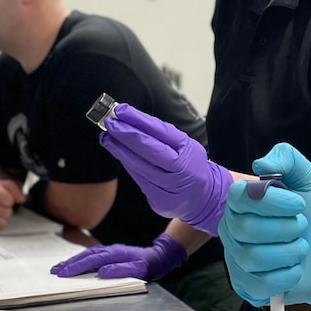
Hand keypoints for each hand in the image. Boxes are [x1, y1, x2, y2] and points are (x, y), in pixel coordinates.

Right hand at [50, 233, 186, 281]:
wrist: (159, 256)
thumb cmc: (149, 265)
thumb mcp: (139, 270)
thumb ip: (121, 270)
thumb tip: (102, 272)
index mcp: (115, 254)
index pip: (92, 260)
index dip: (76, 267)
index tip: (64, 273)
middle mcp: (110, 250)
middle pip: (86, 256)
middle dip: (69, 263)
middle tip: (54, 271)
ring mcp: (109, 251)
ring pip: (87, 255)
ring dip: (72, 261)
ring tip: (59, 268)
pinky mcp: (110, 254)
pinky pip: (91, 256)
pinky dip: (80, 259)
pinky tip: (74, 264)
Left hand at [98, 104, 231, 234]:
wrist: (204, 197)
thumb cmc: (190, 165)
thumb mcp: (185, 146)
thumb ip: (163, 136)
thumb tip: (132, 121)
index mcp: (188, 150)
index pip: (161, 131)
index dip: (139, 120)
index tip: (121, 110)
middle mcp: (181, 169)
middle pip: (150, 150)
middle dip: (126, 134)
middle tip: (109, 122)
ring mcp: (170, 187)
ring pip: (141, 166)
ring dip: (120, 150)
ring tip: (107, 138)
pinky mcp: (159, 200)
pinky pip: (139, 179)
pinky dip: (128, 165)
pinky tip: (118, 154)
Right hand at [217, 143, 310, 307]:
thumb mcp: (310, 178)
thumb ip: (288, 158)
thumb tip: (261, 165)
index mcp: (242, 200)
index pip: (240, 196)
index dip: (271, 201)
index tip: (299, 203)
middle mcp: (233, 228)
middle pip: (247, 230)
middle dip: (287, 228)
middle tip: (302, 227)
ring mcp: (237, 258)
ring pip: (254, 258)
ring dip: (290, 252)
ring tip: (300, 248)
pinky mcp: (247, 285)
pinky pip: (261, 284)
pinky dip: (288, 276)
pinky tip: (295, 268)